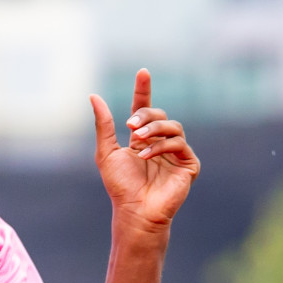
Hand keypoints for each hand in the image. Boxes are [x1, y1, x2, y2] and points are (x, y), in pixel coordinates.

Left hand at [89, 69, 199, 231]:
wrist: (134, 210)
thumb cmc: (120, 186)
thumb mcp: (106, 152)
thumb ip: (103, 124)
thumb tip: (94, 96)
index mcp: (142, 140)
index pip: (144, 108)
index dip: (144, 91)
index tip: (142, 72)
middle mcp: (160, 143)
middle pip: (159, 115)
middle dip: (145, 116)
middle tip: (130, 126)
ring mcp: (176, 154)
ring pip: (172, 126)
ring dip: (154, 130)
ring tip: (138, 141)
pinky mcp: (189, 164)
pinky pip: (179, 144)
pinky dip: (161, 146)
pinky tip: (146, 156)